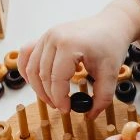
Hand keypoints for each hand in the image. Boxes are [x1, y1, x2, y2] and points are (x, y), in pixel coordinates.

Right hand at [18, 0, 139, 115]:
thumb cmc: (111, 45)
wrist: (112, 24)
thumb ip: (102, 97)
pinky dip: (27, 70)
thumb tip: (90, 115)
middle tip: (61, 106)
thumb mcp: (110, 74)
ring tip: (51, 99)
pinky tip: (36, 83)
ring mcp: (47, 35)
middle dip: (49, 96)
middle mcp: (53, 37)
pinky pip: (27, 54)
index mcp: (69, 45)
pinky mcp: (45, 36)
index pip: (56, 79)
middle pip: (42, 75)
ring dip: (38, 87)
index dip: (59, 99)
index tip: (67, 110)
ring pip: (31, 68)